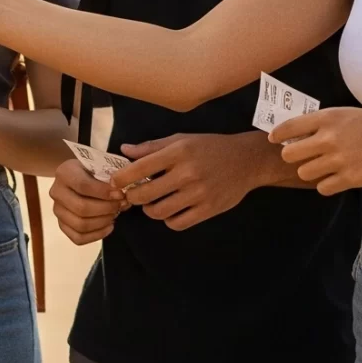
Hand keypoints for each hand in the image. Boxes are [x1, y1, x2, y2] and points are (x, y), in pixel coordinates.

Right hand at [51, 156, 128, 244]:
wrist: (79, 175)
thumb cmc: (92, 170)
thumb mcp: (99, 165)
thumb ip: (110, 176)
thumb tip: (123, 194)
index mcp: (64, 173)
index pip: (83, 186)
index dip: (104, 192)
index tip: (120, 194)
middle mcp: (56, 192)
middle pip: (82, 208)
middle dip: (106, 209)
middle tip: (121, 205)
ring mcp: (57, 211)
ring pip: (80, 225)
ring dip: (103, 222)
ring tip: (115, 214)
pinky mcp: (62, 225)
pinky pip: (78, 238)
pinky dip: (97, 235)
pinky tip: (109, 226)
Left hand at [112, 131, 283, 231]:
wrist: (246, 161)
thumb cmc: (211, 147)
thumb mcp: (182, 139)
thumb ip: (152, 147)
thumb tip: (125, 150)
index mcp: (179, 152)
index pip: (140, 168)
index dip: (122, 178)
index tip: (115, 182)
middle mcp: (188, 173)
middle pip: (145, 194)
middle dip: (133, 196)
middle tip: (132, 194)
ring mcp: (199, 193)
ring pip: (159, 212)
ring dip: (149, 210)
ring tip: (152, 202)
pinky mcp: (208, 209)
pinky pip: (178, 223)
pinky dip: (168, 219)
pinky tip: (170, 211)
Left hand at [270, 107, 361, 196]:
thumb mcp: (350, 114)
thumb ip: (327, 123)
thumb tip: (303, 132)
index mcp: (329, 117)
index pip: (290, 126)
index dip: (278, 134)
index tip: (273, 138)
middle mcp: (329, 138)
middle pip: (290, 154)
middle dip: (293, 156)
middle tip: (302, 157)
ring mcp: (338, 160)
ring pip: (304, 173)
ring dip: (310, 171)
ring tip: (322, 168)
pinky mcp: (348, 179)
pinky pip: (322, 187)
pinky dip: (326, 184)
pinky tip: (335, 178)